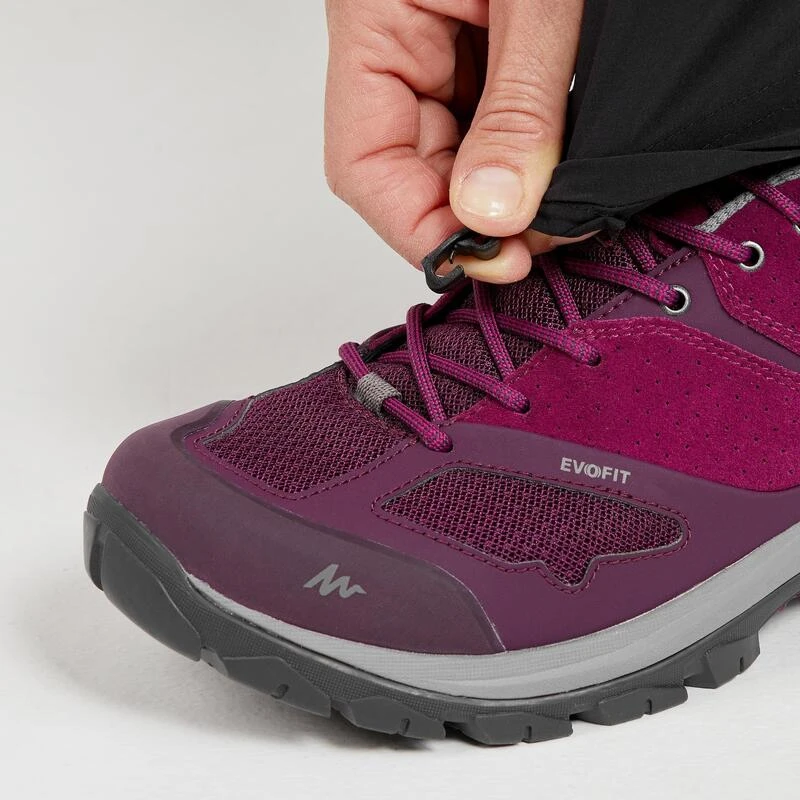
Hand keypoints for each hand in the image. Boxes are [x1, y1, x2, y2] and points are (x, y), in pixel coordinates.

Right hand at [324, 0, 584, 282]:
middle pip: (410, 172)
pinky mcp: (479, 49)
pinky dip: (524, 158)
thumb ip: (515, 106)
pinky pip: (489, 126)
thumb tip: (493, 214)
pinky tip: (558, 171)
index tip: (491, 260)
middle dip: (475, 219)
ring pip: (454, 157)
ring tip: (561, 206)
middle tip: (544, 236)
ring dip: (504, 193)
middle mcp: (394, 47)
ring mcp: (436, 51)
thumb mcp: (537, 3)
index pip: (364, 165)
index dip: (421, 231)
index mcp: (371, 23)